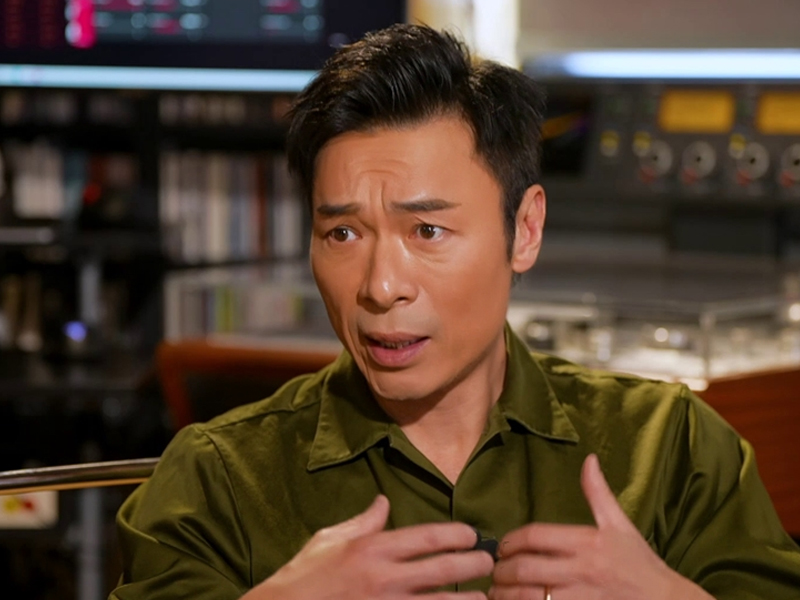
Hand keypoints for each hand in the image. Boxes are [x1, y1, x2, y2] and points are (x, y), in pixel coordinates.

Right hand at [244, 495, 493, 599]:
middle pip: (443, 569)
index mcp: (373, 549)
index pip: (428, 536)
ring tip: (484, 598)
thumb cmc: (304, 576)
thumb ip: (364, 522)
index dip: (457, 534)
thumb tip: (383, 501)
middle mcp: (385, 578)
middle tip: (488, 563)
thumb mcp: (330, 540)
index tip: (471, 535)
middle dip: (473, 564)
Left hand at [489, 454, 713, 599]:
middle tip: (494, 572)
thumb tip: (588, 460)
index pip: (535, 536)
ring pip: (529, 598)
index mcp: (588, 543)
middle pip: (525, 569)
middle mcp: (581, 571)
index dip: (512, 541)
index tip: (503, 547)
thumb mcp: (621, 525)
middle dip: (502, 571)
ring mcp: (580, 599)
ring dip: (505, 595)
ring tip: (496, 593)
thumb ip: (598, 493)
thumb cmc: (641, 564)